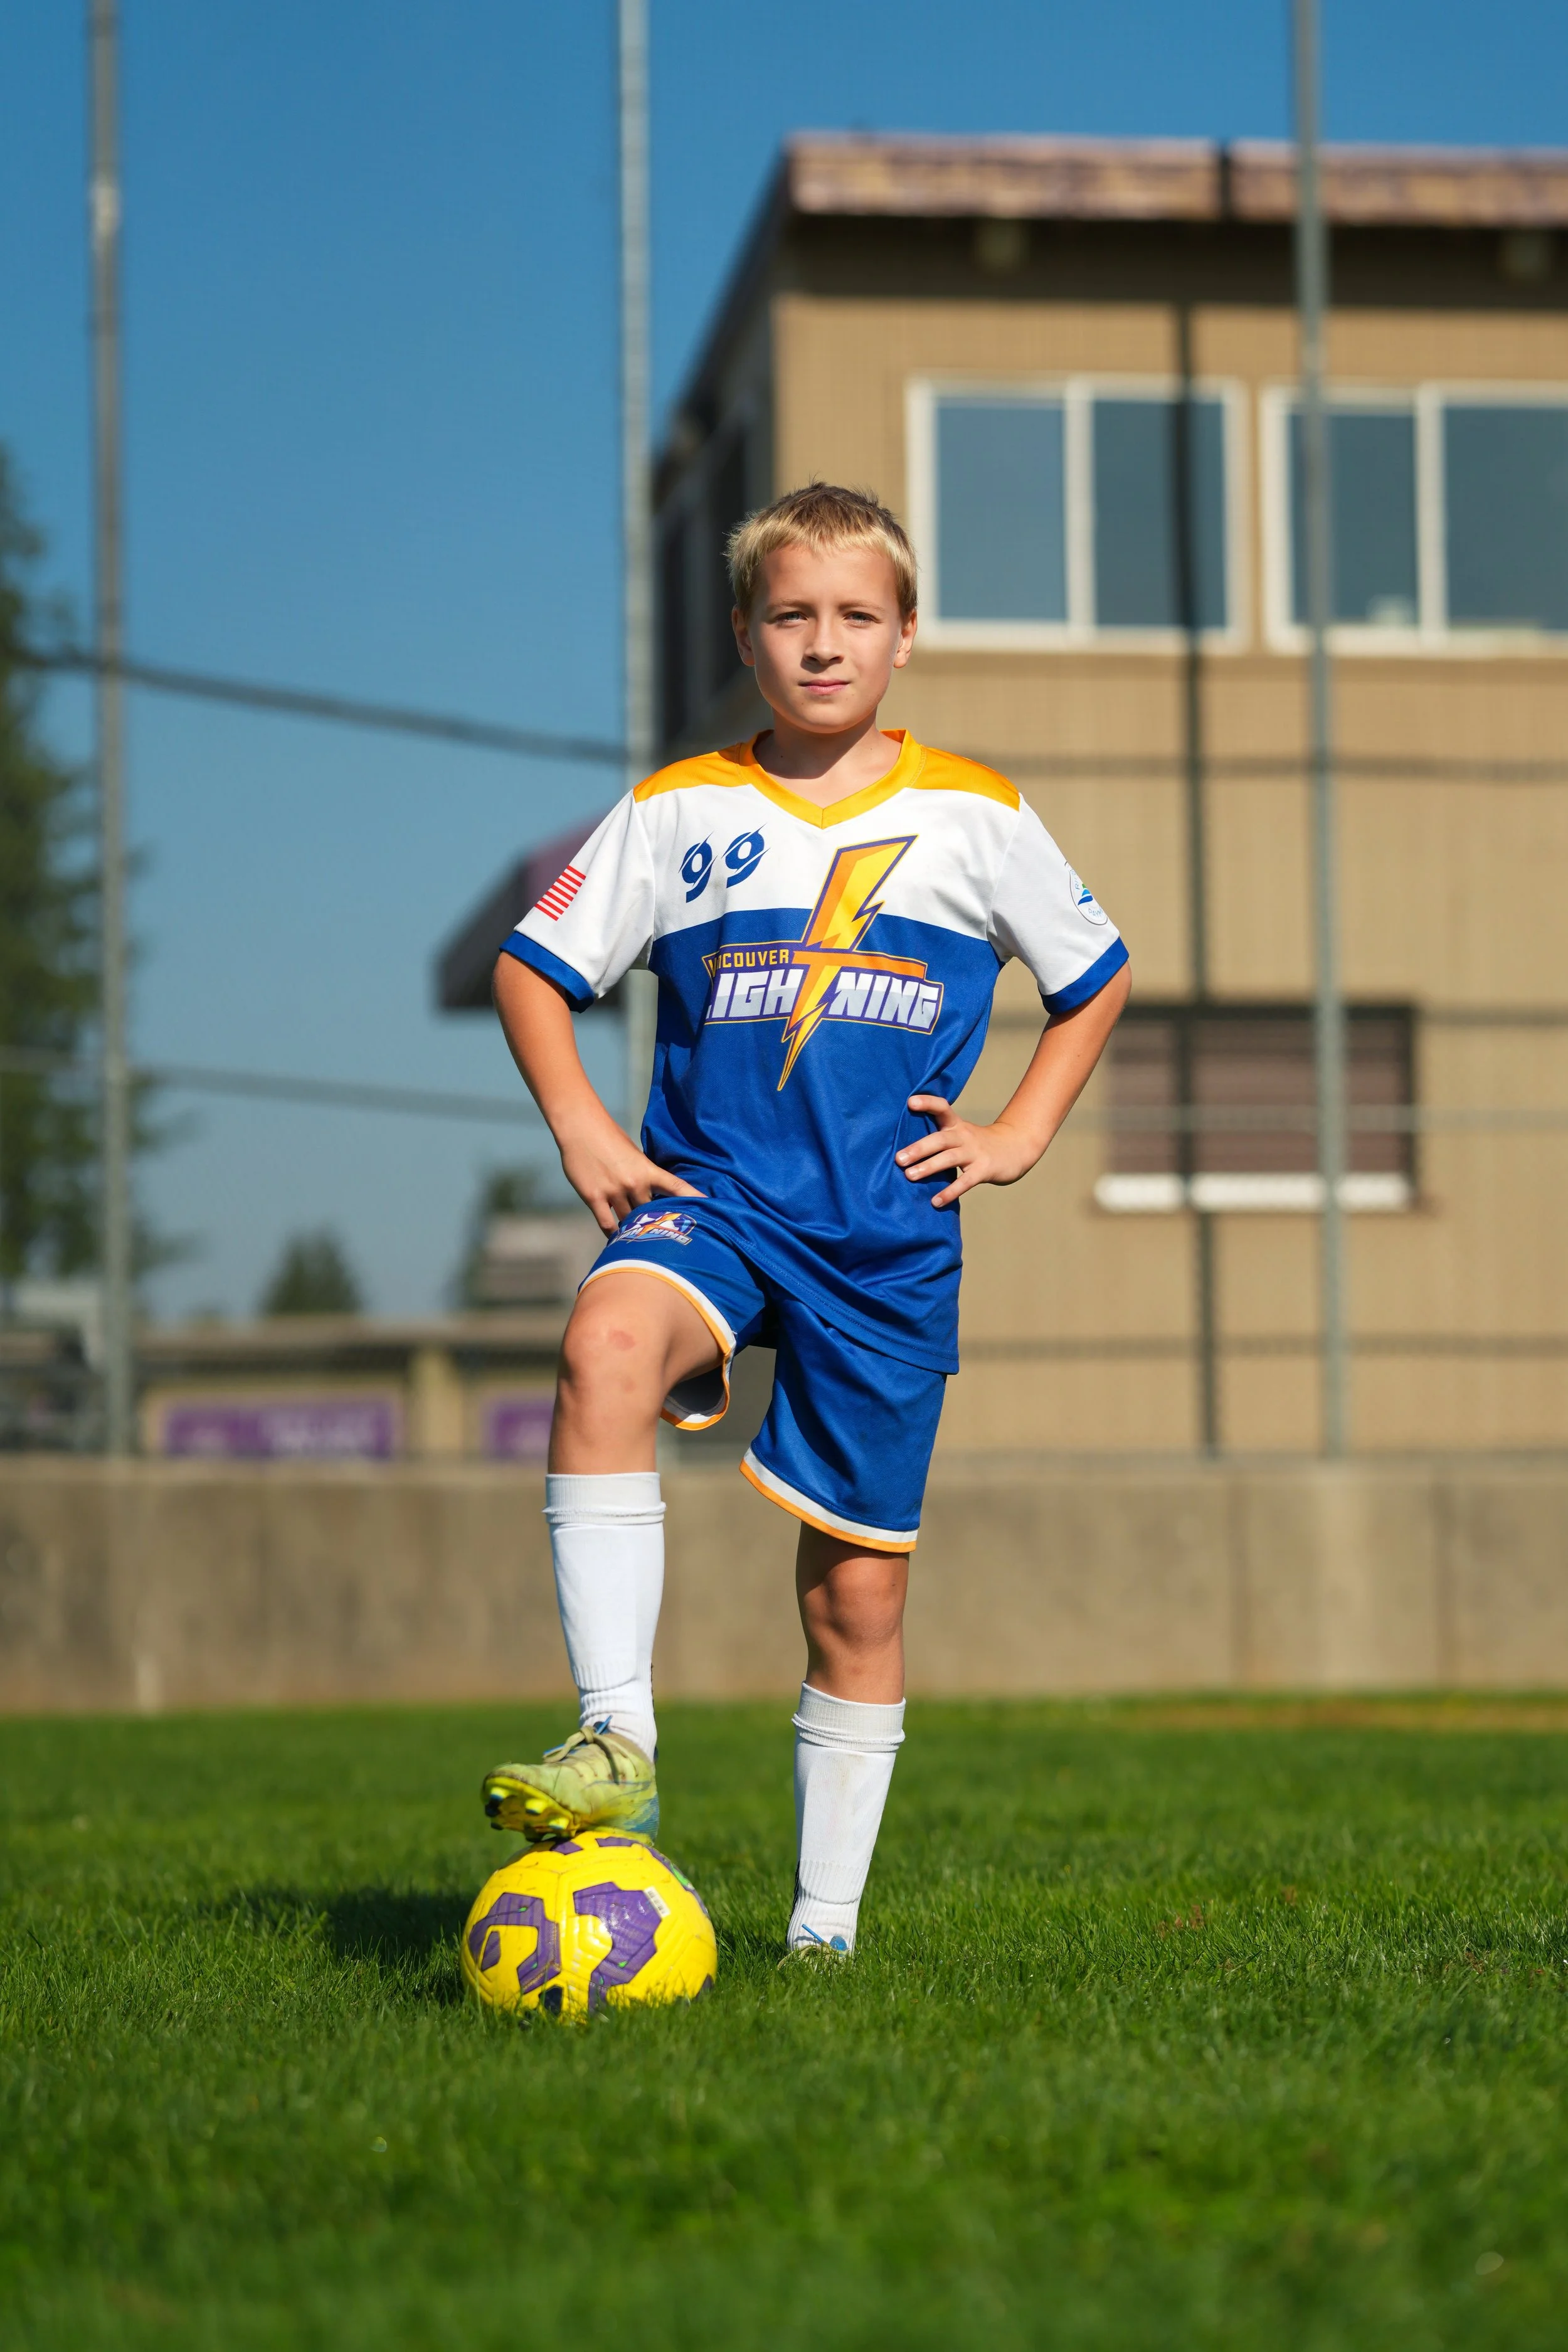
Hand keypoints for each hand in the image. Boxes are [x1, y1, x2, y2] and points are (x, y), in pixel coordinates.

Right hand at [558, 1111, 703, 1234]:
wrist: (581, 1127)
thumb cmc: (608, 1137)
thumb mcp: (634, 1154)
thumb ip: (644, 1174)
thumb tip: (654, 1192)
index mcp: (648, 1169)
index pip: (676, 1187)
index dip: (693, 1199)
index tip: (709, 1209)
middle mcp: (634, 1182)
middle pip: (651, 1213)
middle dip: (656, 1224)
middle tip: (663, 1236)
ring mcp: (614, 1191)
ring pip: (629, 1222)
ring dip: (633, 1231)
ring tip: (639, 1242)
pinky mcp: (594, 1197)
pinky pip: (607, 1224)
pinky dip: (613, 1234)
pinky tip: (616, 1240)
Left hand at [895, 1094, 1041, 1209]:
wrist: (1016, 1148)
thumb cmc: (978, 1144)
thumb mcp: (961, 1133)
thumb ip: (938, 1138)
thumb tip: (905, 1151)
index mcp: (956, 1125)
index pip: (942, 1108)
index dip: (927, 1103)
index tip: (910, 1102)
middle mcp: (964, 1136)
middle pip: (940, 1139)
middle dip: (919, 1148)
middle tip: (899, 1159)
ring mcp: (975, 1152)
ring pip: (949, 1158)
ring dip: (929, 1167)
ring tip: (910, 1176)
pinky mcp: (984, 1169)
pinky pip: (965, 1182)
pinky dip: (950, 1192)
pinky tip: (935, 1201)